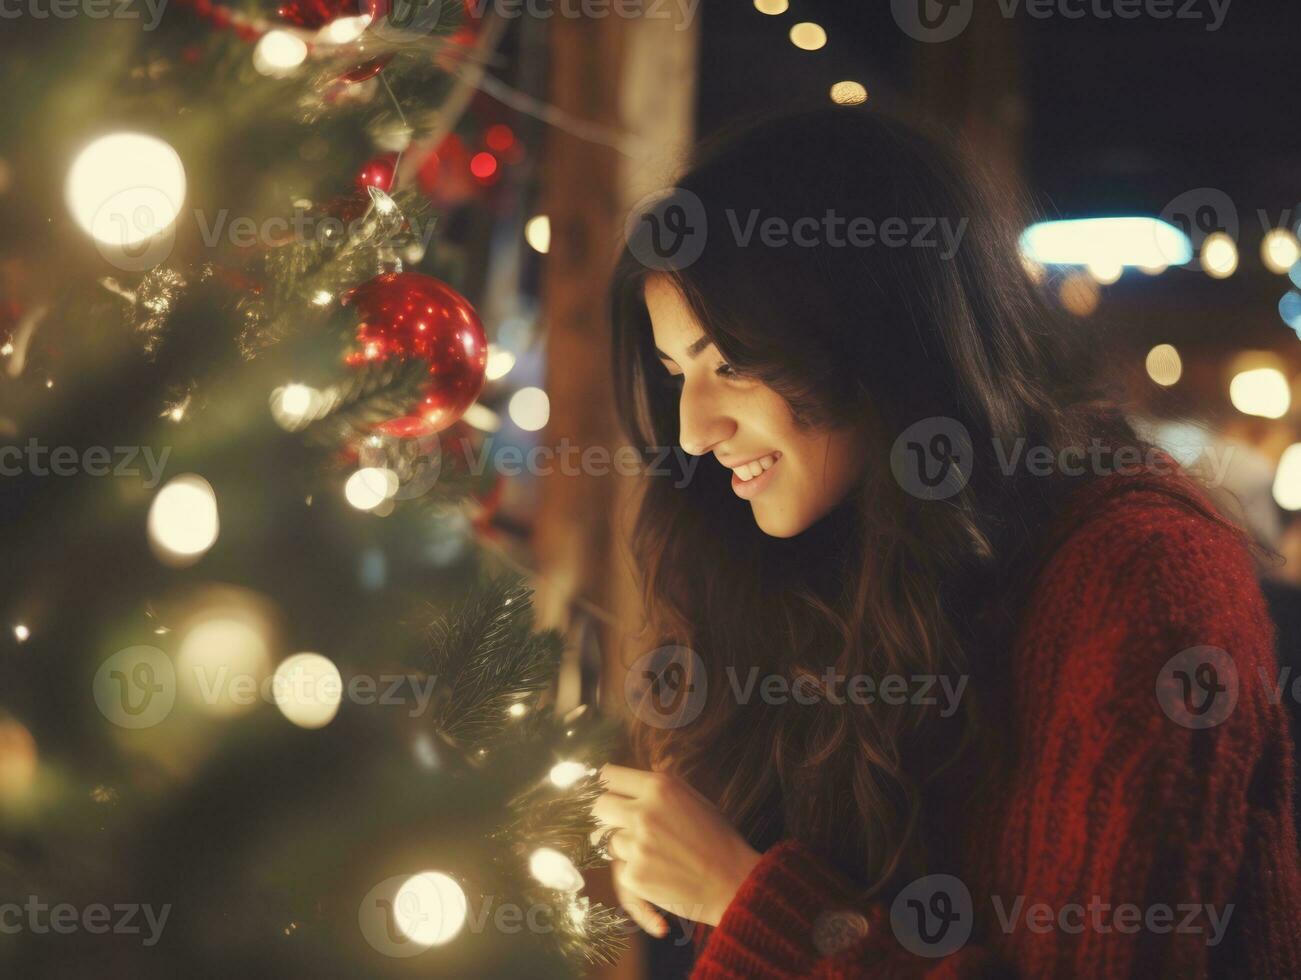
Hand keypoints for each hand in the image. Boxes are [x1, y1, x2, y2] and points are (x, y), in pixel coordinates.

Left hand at [592, 764, 761, 935]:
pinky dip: (633, 871)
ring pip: (605, 839)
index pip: (608, 775)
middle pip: (599, 806)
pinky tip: (656, 872)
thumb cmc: (718, 838)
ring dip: (621, 844)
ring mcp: (635, 845)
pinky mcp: (633, 876)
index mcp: (659, 787)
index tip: (612, 793)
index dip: (609, 785)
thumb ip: (659, 787)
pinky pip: (619, 868)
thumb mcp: (693, 798)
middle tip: (622, 823)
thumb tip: (632, 779)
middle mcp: (643, 812)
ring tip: (649, 851)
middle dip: (608, 814)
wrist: (733, 882)